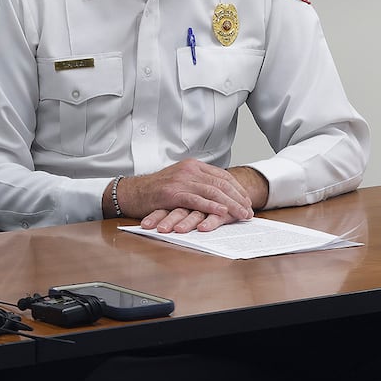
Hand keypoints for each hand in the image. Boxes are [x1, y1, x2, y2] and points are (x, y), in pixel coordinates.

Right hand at [140, 167, 270, 233]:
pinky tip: (222, 212)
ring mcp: (180, 180)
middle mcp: (188, 170)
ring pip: (212, 192)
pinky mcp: (172, 193)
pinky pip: (197, 200)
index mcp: (193, 166)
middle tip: (249, 211)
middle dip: (238, 198)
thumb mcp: (179, 181)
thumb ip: (197, 183)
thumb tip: (218, 194)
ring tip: (242, 215)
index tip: (247, 201)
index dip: (238, 189)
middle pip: (221, 184)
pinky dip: (211, 206)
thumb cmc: (154, 191)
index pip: (222, 176)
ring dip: (231, 205)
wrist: (130, 192)